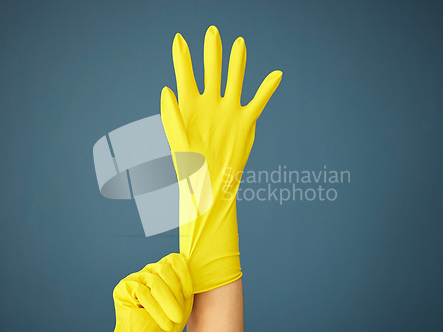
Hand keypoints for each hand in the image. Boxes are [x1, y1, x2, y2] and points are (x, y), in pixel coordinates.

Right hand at [112, 253, 193, 331]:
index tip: (188, 294)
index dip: (183, 275)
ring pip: (154, 280)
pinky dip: (156, 309)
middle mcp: (148, 271)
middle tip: (179, 314)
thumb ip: (186, 284)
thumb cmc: (168, 322)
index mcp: (163, 271)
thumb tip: (197, 269)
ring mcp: (135, 277)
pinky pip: (141, 292)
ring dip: (167, 302)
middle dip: (175, 292)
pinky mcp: (123, 287)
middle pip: (164, 269)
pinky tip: (164, 322)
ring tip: (175, 319)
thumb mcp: (182, 301)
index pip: (174, 260)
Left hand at [161, 25, 281, 292]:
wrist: (210, 188)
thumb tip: (167, 88)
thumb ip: (172, 116)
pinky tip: (276, 74)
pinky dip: (267, 88)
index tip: (178, 39)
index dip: (182, 58)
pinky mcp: (245, 121)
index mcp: (190, 107)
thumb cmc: (189, 170)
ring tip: (239, 43)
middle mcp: (210, 105)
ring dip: (237, 63)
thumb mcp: (177, 144)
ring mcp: (228, 111)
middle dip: (211, 52)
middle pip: (211, 71)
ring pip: (235, 80)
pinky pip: (259, 100)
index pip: (185, 76)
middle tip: (212, 32)